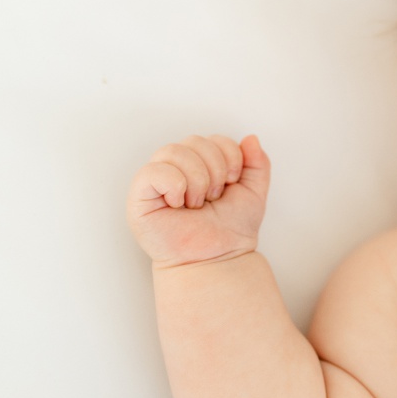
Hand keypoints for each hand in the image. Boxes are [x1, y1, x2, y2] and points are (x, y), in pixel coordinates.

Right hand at [127, 134, 270, 269]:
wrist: (218, 259)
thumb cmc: (229, 231)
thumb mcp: (253, 192)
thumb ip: (257, 164)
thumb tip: (250, 138)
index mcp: (199, 163)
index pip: (213, 138)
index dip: (229, 157)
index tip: (231, 184)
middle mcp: (175, 167)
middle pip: (193, 141)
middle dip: (214, 170)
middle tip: (213, 198)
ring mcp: (155, 181)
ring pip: (173, 151)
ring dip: (196, 179)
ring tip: (196, 203)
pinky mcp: (139, 198)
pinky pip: (152, 171)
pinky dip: (173, 184)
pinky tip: (178, 203)